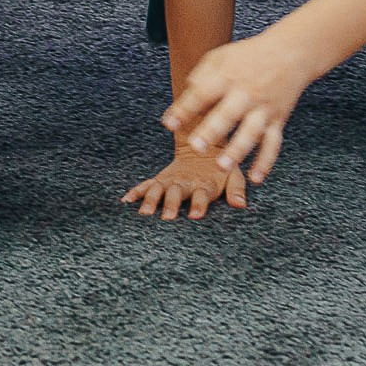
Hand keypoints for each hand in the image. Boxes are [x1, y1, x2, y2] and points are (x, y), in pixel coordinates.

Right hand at [121, 145, 247, 220]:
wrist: (200, 147)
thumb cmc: (219, 169)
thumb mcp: (233, 175)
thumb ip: (236, 189)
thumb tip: (240, 205)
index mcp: (204, 184)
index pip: (202, 195)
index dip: (199, 204)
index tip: (195, 216)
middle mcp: (185, 182)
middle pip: (176, 193)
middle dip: (170, 205)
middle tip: (166, 218)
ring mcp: (170, 180)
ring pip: (157, 189)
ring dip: (150, 200)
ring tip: (143, 214)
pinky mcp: (159, 179)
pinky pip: (145, 185)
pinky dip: (135, 192)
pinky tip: (125, 202)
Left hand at [163, 32, 315, 184]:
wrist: (290, 52)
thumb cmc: (249, 56)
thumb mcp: (221, 56)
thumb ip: (202, 75)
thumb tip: (187, 94)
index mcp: (228, 76)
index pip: (203, 93)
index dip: (184, 108)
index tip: (169, 123)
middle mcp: (246, 93)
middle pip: (228, 114)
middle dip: (212, 131)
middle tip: (196, 146)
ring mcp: (263, 108)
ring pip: (251, 133)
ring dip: (237, 151)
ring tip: (222, 166)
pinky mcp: (278, 119)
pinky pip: (273, 144)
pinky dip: (265, 162)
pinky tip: (255, 179)